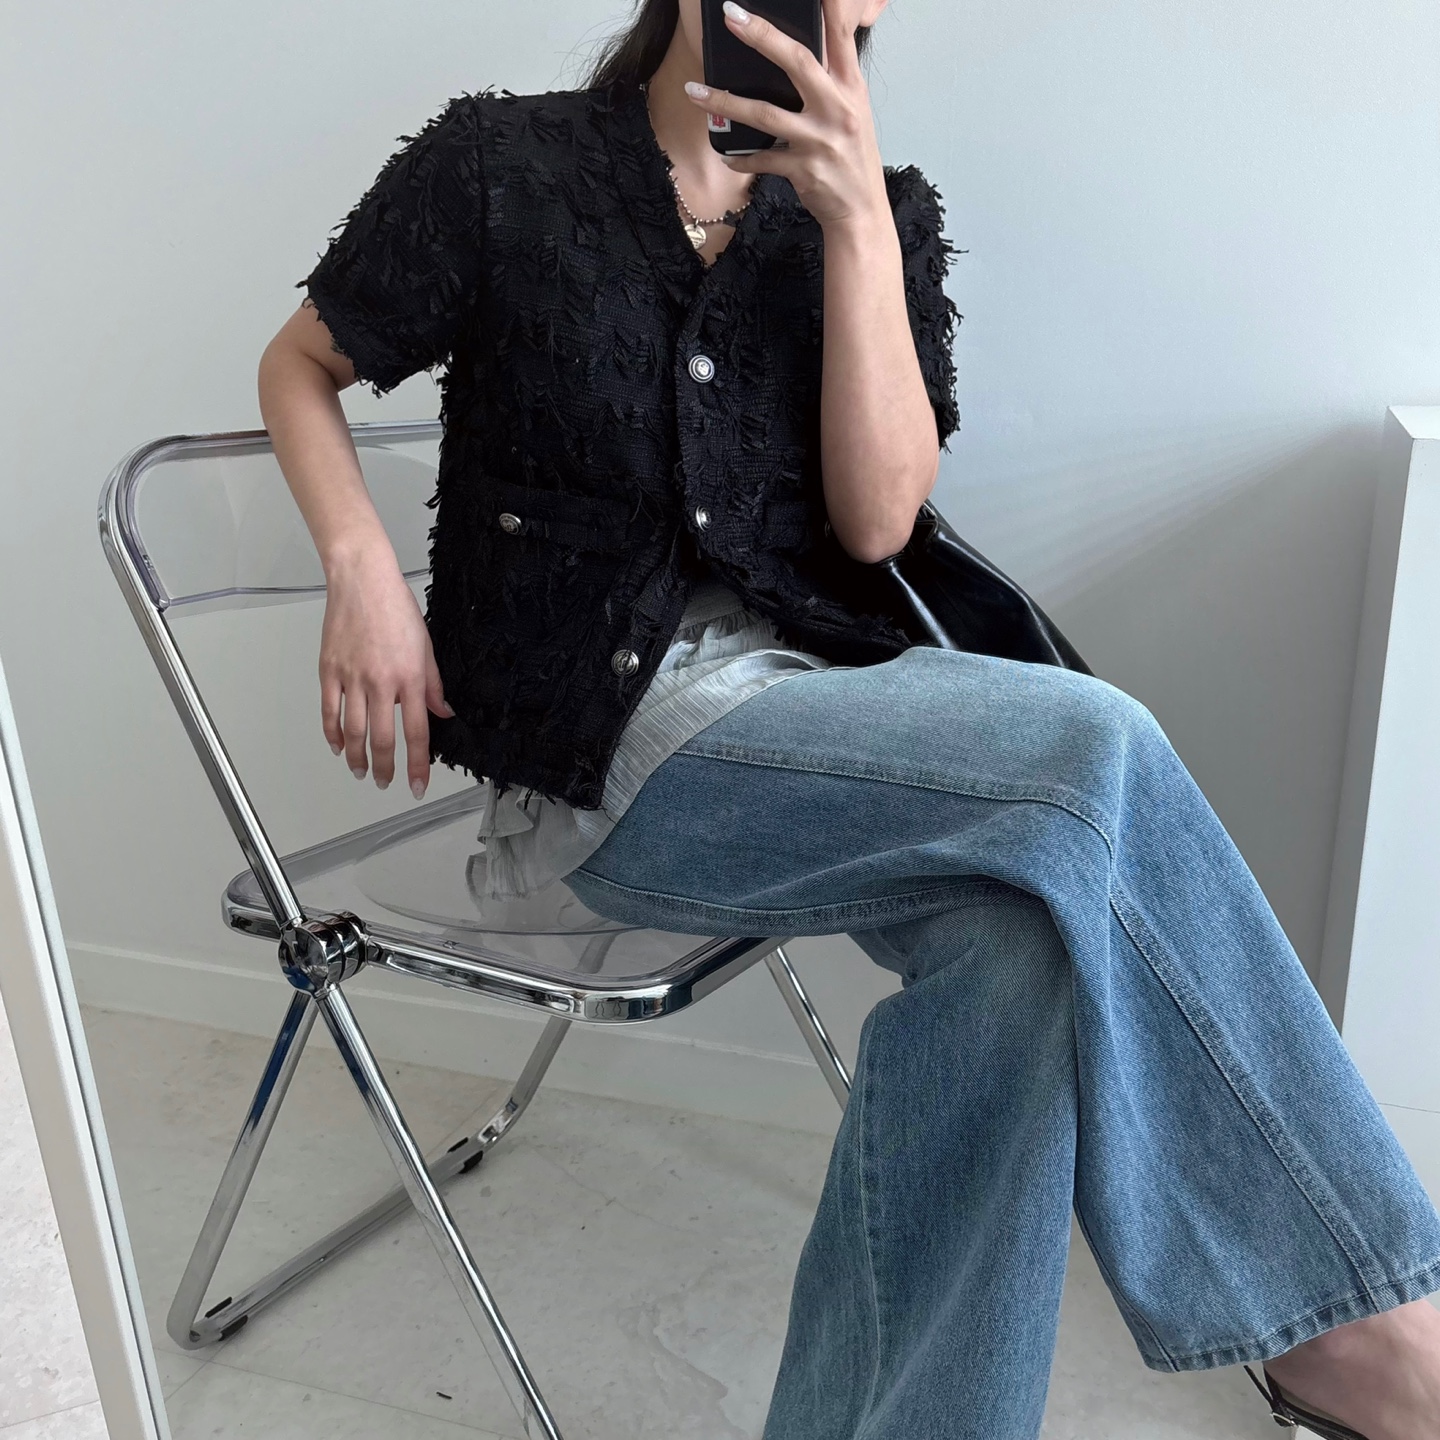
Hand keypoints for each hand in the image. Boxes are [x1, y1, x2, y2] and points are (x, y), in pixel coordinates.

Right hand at [318, 545, 451, 798]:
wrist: (362, 580)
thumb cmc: (396, 608)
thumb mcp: (426, 646)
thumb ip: (434, 685)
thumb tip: (442, 714)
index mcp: (410, 678)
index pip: (416, 732)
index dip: (418, 764)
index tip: (417, 786)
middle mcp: (381, 683)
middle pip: (381, 739)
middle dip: (384, 768)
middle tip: (385, 783)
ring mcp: (352, 678)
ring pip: (353, 731)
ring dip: (357, 758)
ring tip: (361, 772)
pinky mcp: (329, 671)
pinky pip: (329, 711)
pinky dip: (332, 733)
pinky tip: (338, 746)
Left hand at [684, 0, 887, 227]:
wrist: (862, 211)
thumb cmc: (852, 159)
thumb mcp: (853, 112)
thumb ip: (832, 81)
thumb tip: (795, 53)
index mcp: (851, 89)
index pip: (840, 37)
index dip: (826, 8)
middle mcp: (837, 109)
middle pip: (797, 62)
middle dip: (762, 36)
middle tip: (733, 17)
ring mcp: (819, 140)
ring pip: (765, 113)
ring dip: (724, 102)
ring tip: (694, 92)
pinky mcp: (803, 170)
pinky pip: (761, 160)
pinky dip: (740, 158)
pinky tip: (725, 154)